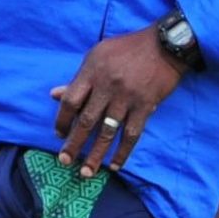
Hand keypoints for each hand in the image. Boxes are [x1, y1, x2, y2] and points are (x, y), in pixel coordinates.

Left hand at [51, 25, 187, 177]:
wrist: (163, 45)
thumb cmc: (127, 48)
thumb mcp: (98, 55)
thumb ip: (79, 78)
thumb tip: (55, 95)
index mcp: (92, 72)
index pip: (71, 100)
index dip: (62, 120)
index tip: (58, 134)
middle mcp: (107, 86)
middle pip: (86, 121)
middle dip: (74, 144)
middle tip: (65, 161)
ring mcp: (126, 98)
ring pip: (107, 132)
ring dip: (96, 154)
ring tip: (86, 172)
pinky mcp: (144, 106)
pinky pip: (131, 135)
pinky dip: (122, 152)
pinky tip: (114, 165)